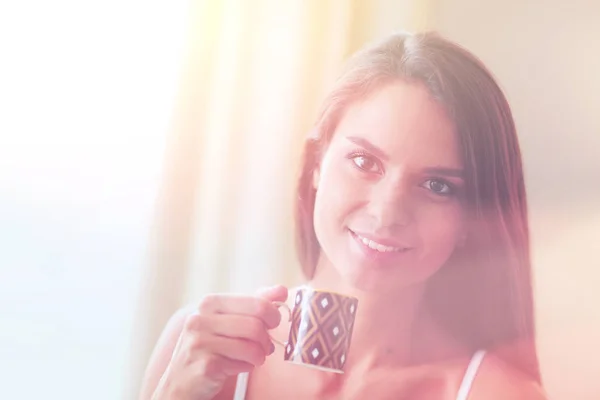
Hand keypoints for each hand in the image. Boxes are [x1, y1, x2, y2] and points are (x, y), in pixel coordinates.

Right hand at [152, 285, 287, 399]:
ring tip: (254, 357)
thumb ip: (254, 303)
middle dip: (266, 339)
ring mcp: (200, 342)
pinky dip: (247, 366)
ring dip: (259, 355)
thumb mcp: (229, 319)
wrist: (180, 381)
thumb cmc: (210, 346)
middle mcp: (200, 319)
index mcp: (209, 302)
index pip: (257, 303)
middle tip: (265, 346)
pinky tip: (237, 366)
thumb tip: (280, 290)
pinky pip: (243, 364)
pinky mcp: (205, 365)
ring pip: (251, 346)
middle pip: (256, 325)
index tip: (273, 323)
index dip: (273, 315)